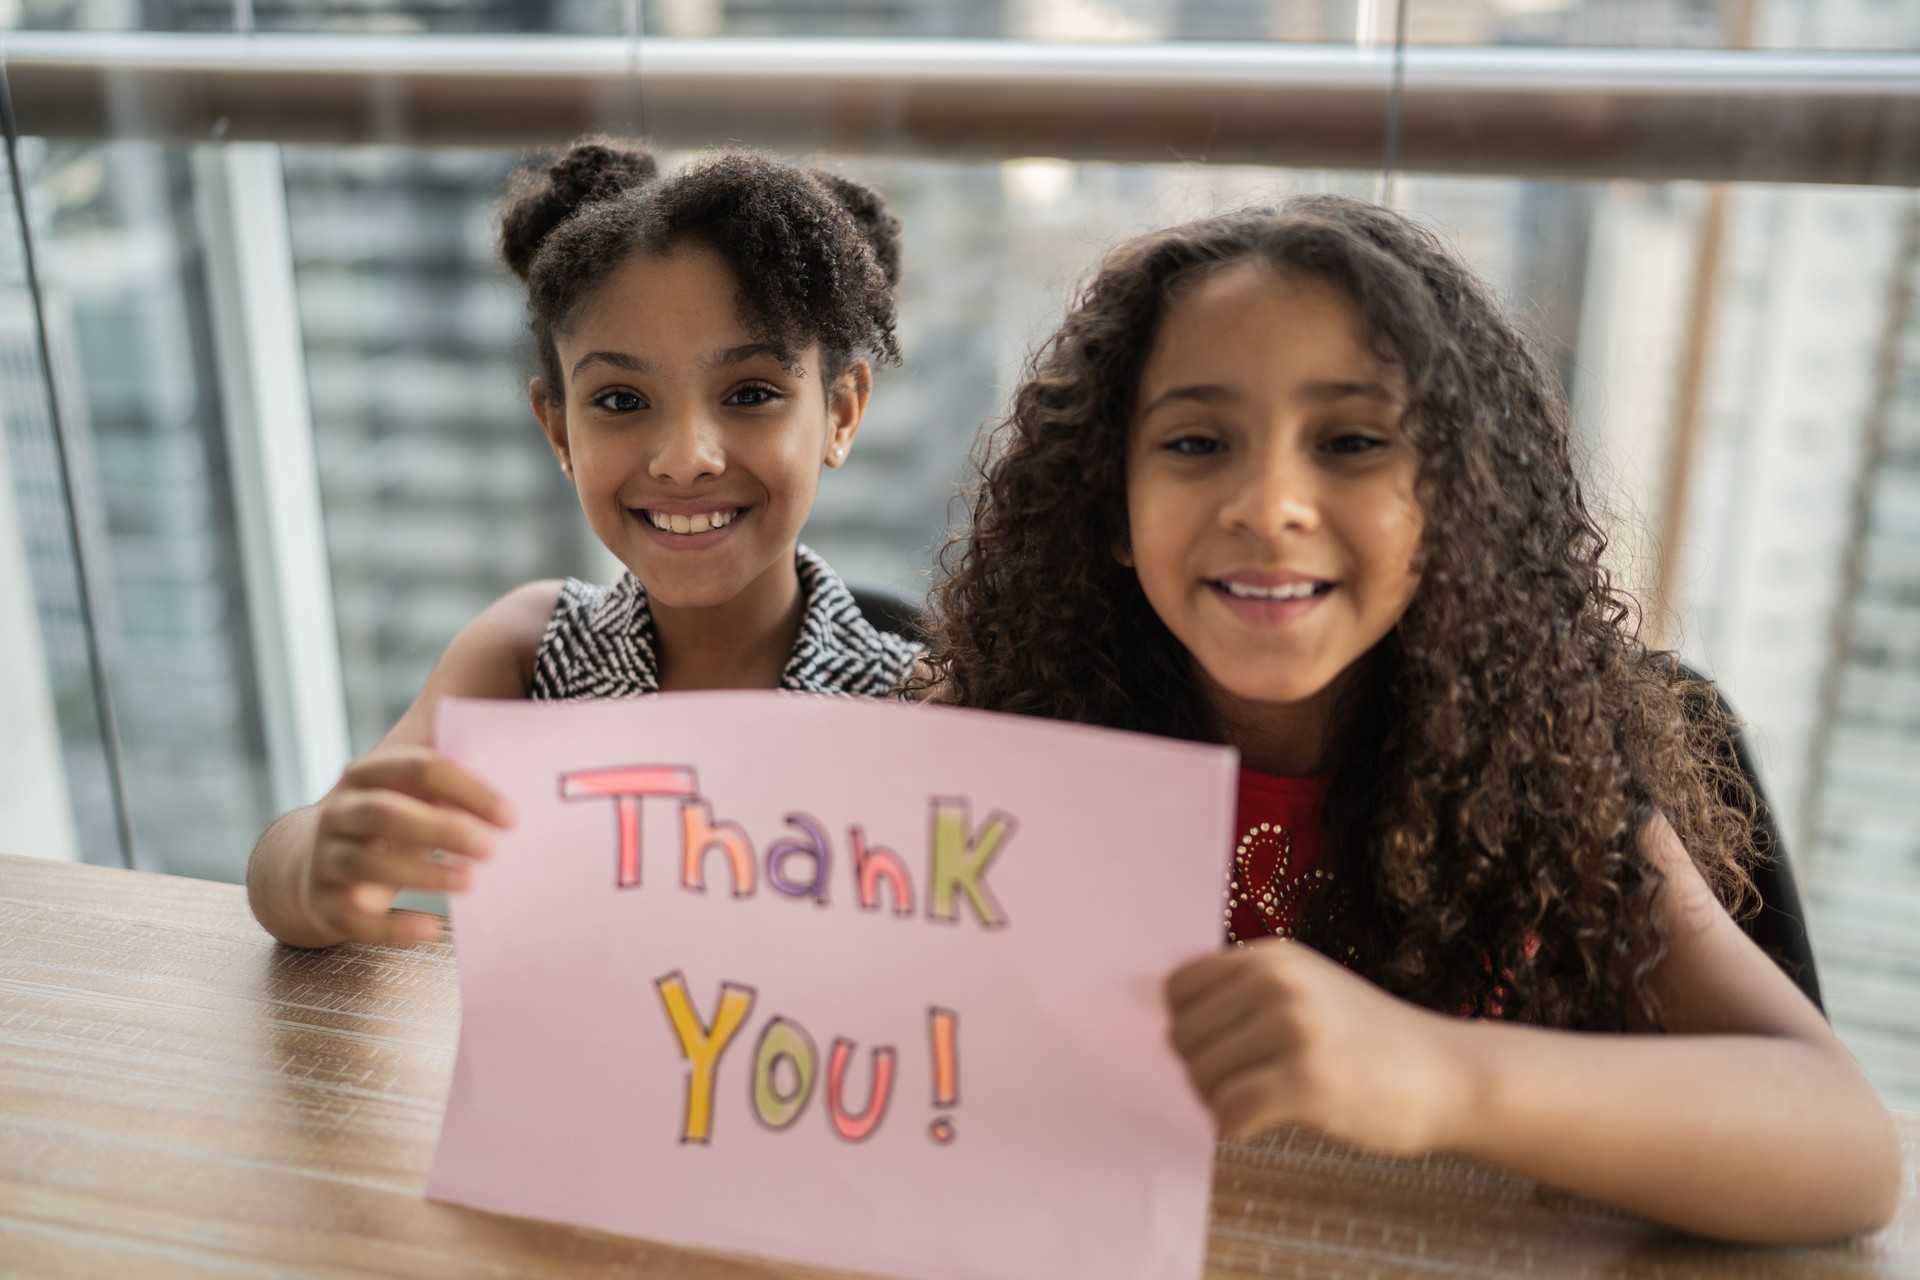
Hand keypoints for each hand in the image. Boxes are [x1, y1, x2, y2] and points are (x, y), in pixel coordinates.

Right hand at [301, 747, 514, 945]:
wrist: (312, 867)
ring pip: (368, 862)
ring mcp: (327, 858)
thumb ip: (452, 783)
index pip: (420, 768)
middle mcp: (340, 811)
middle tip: (492, 849)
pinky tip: (431, 930)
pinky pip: (356, 918)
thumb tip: (525, 772)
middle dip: (442, 829)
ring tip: (471, 882)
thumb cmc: (389, 827)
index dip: (467, 790)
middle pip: (386, 812)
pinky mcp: (324, 903)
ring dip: (424, 873)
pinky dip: (393, 926)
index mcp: (368, 774)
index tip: (510, 816)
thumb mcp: (410, 796)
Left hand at [1165, 938, 1473, 1154]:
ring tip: (1264, 1102)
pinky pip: (1228, 1113)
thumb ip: (1244, 995)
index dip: (1191, 1028)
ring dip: (1221, 1102)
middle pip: (1182, 1037)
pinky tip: (1266, 1124)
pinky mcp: (1306, 1081)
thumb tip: (1167, 1027)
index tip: (1224, 1051)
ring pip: (1202, 1078)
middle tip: (1247, 1084)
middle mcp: (1276, 983)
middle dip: (1205, 1071)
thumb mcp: (1307, 989)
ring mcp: (1292, 1029)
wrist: (1448, 1074)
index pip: (1177, 989)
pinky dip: (1237, 1129)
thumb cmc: (1367, 1042)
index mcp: (1270, 957)